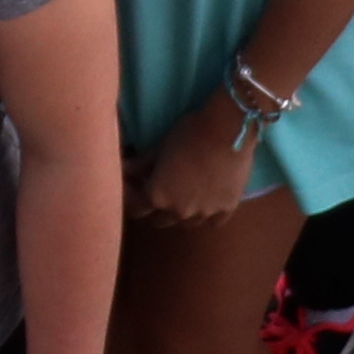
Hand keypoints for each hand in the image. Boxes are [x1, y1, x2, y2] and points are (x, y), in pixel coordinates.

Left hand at [133, 95, 255, 225]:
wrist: (229, 130)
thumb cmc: (189, 133)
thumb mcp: (159, 148)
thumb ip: (140, 165)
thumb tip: (125, 170)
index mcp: (158, 197)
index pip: (135, 208)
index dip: (131, 196)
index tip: (132, 184)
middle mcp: (179, 211)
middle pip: (159, 219)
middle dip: (155, 206)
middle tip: (158, 187)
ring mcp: (204, 214)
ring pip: (186, 223)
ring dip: (180, 211)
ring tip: (184, 192)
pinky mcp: (226, 209)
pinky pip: (213, 222)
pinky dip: (207, 214)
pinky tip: (207, 200)